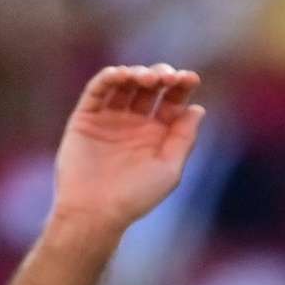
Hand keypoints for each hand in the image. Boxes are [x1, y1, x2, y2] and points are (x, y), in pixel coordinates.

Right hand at [52, 64, 203, 232]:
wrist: (95, 211)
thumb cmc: (136, 197)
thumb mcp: (169, 169)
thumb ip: (183, 139)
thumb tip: (198, 109)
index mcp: (157, 134)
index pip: (172, 101)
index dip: (182, 85)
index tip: (190, 78)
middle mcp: (134, 123)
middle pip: (149, 88)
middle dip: (161, 75)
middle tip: (167, 77)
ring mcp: (109, 118)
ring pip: (124, 84)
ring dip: (136, 73)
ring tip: (146, 78)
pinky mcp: (85, 117)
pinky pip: (97, 90)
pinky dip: (109, 77)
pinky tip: (122, 75)